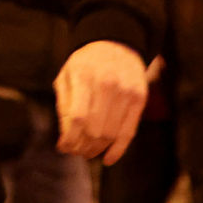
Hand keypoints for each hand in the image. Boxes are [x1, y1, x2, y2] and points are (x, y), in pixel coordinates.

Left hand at [53, 41, 157, 164]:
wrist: (115, 44)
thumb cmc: (86, 64)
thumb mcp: (66, 76)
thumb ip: (64, 105)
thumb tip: (65, 139)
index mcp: (84, 76)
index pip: (77, 118)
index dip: (69, 138)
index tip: (63, 147)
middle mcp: (108, 83)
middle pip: (95, 129)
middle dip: (82, 146)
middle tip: (75, 150)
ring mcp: (126, 91)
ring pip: (111, 134)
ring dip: (97, 149)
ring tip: (87, 152)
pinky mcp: (139, 98)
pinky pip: (129, 132)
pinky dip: (118, 149)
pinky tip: (108, 159)